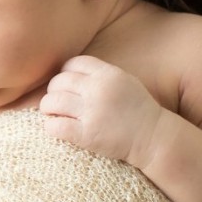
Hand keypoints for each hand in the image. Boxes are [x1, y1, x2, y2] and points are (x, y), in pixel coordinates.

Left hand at [40, 55, 164, 165]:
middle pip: (58, 82)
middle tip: (57, 102)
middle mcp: (98, 90)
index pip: (73, 63)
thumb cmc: (137, 109)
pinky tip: (57, 128)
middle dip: (53, 91)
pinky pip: (54, 126)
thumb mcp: (124, 81)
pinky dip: (51, 126)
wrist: (153, 137)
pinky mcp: (86, 134)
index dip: (64, 73)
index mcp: (108, 74)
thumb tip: (69, 72)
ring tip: (53, 114)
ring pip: (51, 102)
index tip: (67, 85)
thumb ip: (100, 75)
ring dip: (48, 108)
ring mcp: (92, 112)